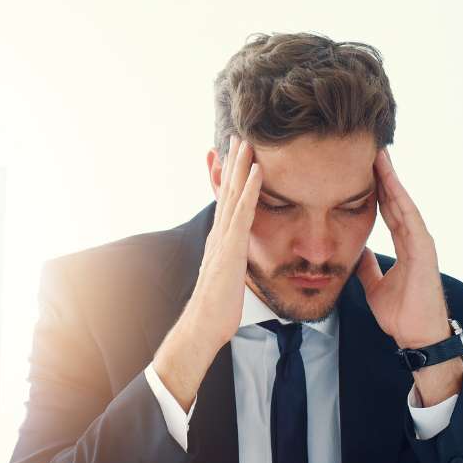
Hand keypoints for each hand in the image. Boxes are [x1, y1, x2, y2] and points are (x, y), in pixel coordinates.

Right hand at [151, 136, 262, 409]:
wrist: (203, 327)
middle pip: (228, 190)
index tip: (237, 153)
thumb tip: (237, 257)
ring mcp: (224, 239)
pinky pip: (244, 212)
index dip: (232, 176)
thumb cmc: (217, 309)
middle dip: (234, 162)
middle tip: (239, 134)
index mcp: (221, 240)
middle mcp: (220, 233)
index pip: (228, 201)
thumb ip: (232, 262)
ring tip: (247, 141)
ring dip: (241, 166)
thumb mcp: (228, 278)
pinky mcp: (230, 248)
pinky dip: (251, 189)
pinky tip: (259, 171)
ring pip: (234, 194)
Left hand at [355, 150, 462, 404]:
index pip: (387, 208)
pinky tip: (392, 184)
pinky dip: (402, 201)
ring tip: (380, 155)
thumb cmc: (402, 314)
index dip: (375, 186)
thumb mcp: (375, 287)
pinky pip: (411, 221)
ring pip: (404, 204)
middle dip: (383, 174)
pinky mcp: (425, 251)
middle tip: (369, 147)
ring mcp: (422, 243)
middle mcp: (414, 238)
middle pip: (396, 199)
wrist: (418, 337)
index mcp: (404, 244)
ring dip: (392, 180)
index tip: (361, 165)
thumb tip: (357, 253)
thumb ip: (368, 268)